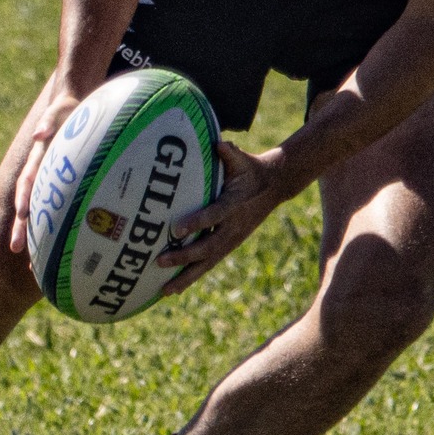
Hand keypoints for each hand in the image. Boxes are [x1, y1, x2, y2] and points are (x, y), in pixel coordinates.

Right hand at [8, 80, 86, 256]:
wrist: (72, 108)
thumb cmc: (66, 110)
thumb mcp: (58, 111)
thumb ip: (48, 121)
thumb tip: (40, 133)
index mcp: (38, 158)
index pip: (27, 183)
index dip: (24, 199)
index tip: (21, 217)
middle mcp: (40, 174)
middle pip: (29, 204)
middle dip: (23, 227)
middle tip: (19, 251)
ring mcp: (49, 181)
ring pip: (40, 211)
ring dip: (35, 233)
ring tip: (34, 262)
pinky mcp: (61, 184)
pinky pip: (56, 209)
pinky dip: (52, 227)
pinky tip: (56, 249)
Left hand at [155, 141, 291, 294]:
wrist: (274, 187)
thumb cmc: (251, 170)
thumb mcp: (243, 159)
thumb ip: (230, 152)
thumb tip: (218, 143)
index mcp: (235, 204)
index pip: (214, 216)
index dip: (196, 223)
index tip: (175, 230)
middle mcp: (233, 227)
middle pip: (207, 247)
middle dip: (183, 257)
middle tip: (159, 261)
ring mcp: (231, 240)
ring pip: (207, 263)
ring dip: (185, 277)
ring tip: (164, 291)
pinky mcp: (228, 246)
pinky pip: (208, 264)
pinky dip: (192, 277)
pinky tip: (174, 289)